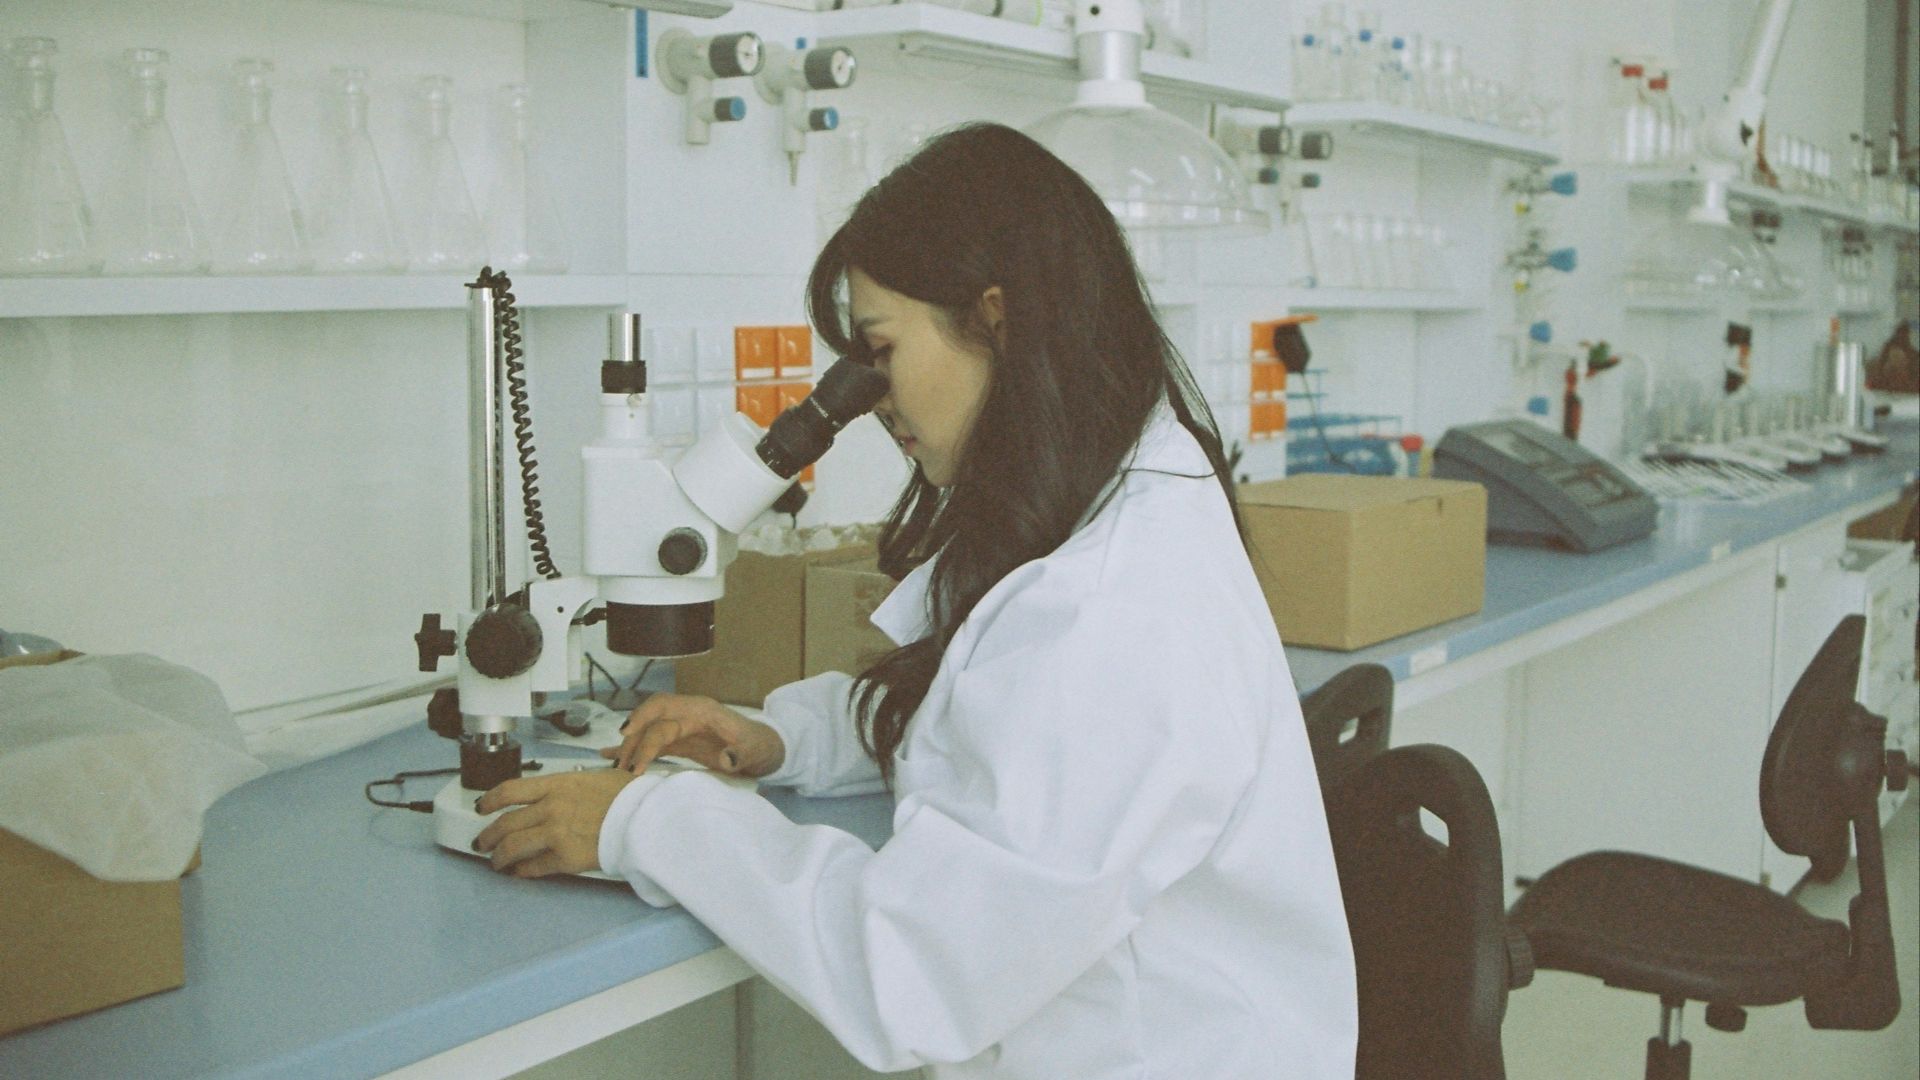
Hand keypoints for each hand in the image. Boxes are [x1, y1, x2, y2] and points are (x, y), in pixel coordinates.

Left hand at [473, 768, 638, 877]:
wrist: (645, 818)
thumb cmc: (630, 797)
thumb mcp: (596, 777)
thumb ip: (572, 787)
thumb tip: (564, 794)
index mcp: (557, 785)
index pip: (509, 790)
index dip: (489, 800)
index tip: (482, 806)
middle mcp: (550, 808)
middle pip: (504, 823)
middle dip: (488, 835)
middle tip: (483, 842)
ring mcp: (555, 834)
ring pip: (512, 847)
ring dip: (499, 857)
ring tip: (496, 862)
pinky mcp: (565, 858)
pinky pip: (534, 867)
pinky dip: (523, 871)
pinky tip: (520, 872)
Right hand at [600, 692, 784, 778]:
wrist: (764, 750)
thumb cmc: (759, 746)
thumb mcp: (755, 751)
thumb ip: (742, 754)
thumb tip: (726, 759)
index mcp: (701, 710)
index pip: (664, 707)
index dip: (643, 718)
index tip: (627, 735)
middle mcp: (686, 715)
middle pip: (650, 720)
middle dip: (632, 739)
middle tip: (621, 766)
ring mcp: (681, 728)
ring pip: (647, 732)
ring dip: (630, 747)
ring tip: (616, 769)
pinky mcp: (679, 742)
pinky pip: (651, 743)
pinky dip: (634, 749)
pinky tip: (611, 757)